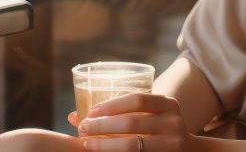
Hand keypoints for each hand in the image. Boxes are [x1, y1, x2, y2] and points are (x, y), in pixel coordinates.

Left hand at [75, 92, 198, 151]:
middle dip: (103, 126)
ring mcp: (172, 144)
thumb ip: (119, 114)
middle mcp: (173, 122)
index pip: (137, 100)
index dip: (112, 105)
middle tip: (83, 129)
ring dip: (105, 145)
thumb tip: (72, 116)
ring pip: (132, 145)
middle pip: (132, 122)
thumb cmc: (159, 131)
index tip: (91, 112)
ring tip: (86, 144)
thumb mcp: (149, 116)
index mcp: (168, 104)